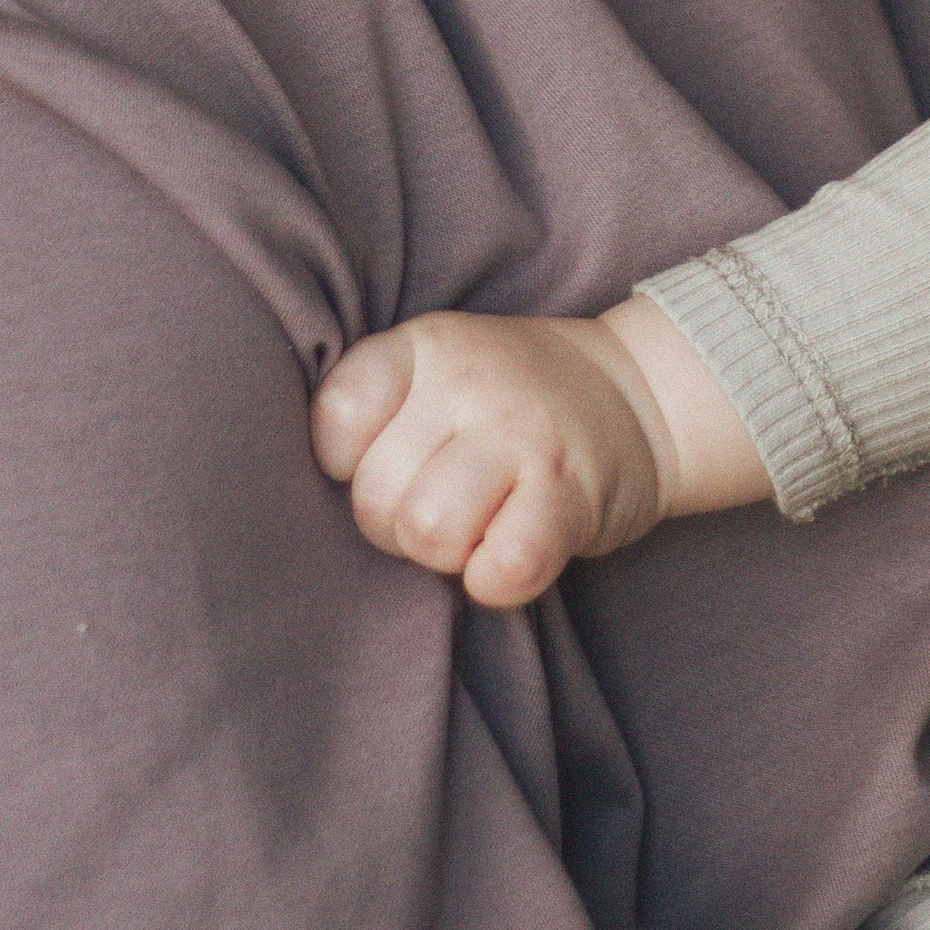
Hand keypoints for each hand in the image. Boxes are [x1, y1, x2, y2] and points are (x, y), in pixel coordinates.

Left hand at [312, 311, 675, 606]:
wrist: (641, 395)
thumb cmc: (511, 401)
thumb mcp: (438, 370)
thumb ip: (374, 411)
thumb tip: (288, 505)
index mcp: (425, 347)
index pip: (335, 423)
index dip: (350, 467)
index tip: (393, 462)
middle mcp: (472, 382)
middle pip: (378, 498)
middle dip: (398, 527)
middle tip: (445, 505)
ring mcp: (524, 435)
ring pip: (429, 532)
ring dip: (448, 555)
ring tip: (479, 526)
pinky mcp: (570, 495)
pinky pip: (501, 568)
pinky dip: (496, 582)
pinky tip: (512, 553)